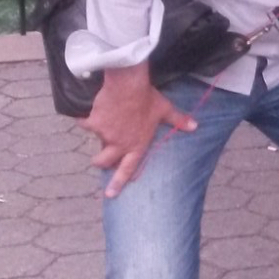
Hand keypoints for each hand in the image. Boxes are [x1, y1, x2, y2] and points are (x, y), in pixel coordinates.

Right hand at [79, 63, 195, 197]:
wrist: (127, 86)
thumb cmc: (147, 99)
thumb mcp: (164, 109)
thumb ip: (178, 120)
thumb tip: (195, 126)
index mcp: (136, 145)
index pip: (128, 169)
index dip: (119, 182)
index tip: (111, 193)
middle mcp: (119, 144)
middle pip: (104, 162)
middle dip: (101, 163)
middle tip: (99, 161)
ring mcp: (104, 135)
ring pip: (96, 142)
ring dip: (96, 138)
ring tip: (98, 129)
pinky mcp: (92, 123)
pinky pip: (85, 122)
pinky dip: (84, 117)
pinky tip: (87, 110)